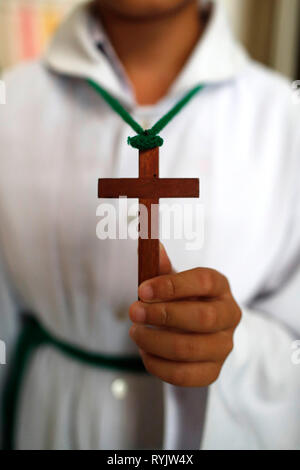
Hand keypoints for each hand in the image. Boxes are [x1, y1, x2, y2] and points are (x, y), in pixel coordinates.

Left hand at [129, 244, 240, 386]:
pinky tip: (145, 352)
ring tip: (135, 332)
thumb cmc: (183, 301)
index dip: (172, 285)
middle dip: (162, 315)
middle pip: (201, 318)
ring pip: (190, 349)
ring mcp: (224, 347)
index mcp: (220, 287)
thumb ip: (162, 268)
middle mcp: (229, 316)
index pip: (204, 282)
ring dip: (154, 341)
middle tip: (133, 311)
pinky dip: (158, 365)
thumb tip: (153, 246)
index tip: (142, 289)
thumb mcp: (174, 282)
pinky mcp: (213, 372)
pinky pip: (184, 375)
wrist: (198, 332)